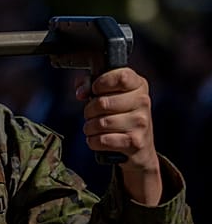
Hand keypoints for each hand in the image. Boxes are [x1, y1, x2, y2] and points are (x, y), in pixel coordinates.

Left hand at [75, 67, 161, 204]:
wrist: (139, 147)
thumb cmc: (120, 115)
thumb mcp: (110, 94)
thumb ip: (90, 84)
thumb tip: (81, 92)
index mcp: (138, 85)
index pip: (121, 77)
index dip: (101, 83)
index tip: (95, 90)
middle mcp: (143, 102)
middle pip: (102, 103)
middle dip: (89, 111)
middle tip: (91, 115)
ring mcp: (141, 123)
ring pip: (100, 123)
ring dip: (89, 127)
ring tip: (93, 128)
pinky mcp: (135, 142)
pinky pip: (102, 140)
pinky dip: (93, 141)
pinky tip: (97, 139)